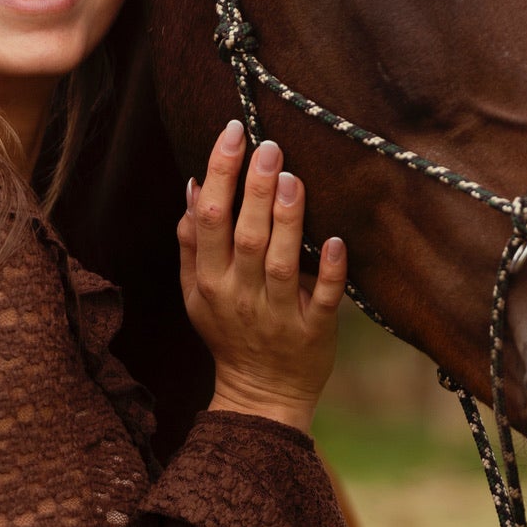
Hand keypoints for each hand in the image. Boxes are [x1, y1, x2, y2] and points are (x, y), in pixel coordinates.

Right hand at [176, 119, 345, 432]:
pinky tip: (334, 241)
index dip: (220, 172)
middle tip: (269, 144)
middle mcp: (239, 295)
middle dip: (253, 188)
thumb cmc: (228, 332)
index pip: (209, 218)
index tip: (233, 131)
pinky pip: (321, 300)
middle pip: (244, 236)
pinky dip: (327, 272)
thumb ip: (191, 242)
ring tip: (293, 178)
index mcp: (208, 280)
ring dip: (286, 221)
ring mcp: (277, 315)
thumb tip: (193, 186)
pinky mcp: (313, 332)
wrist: (259, 395)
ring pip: (280, 263)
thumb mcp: (195, 292)